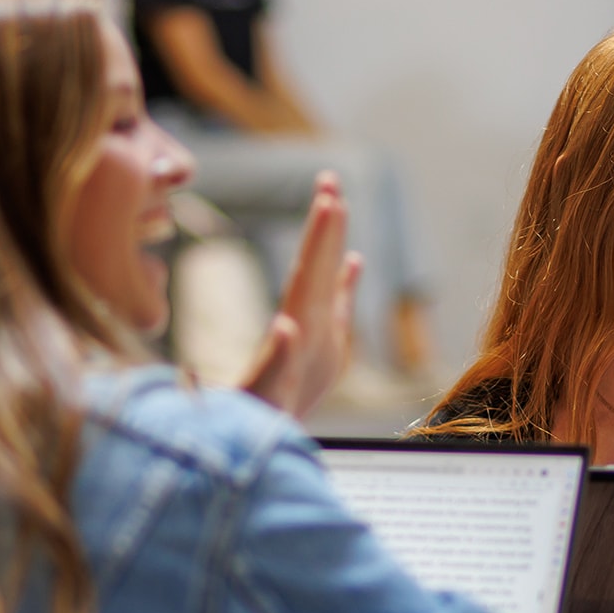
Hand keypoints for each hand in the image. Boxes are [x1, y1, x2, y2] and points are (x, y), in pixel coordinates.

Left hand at [241, 173, 362, 418]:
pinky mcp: (323, 348)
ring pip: (324, 275)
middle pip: (315, 261)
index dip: (321, 236)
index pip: (308, 270)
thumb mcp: (268, 391)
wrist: (259, 432)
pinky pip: (338, 306)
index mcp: (294, 323)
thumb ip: (280, 360)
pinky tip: (355, 261)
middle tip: (330, 180)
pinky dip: (347, 282)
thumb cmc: (259, 416)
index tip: (330, 199)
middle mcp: (303, 319)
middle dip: (325, 222)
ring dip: (332, 241)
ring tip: (337, 203)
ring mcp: (313, 330)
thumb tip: (287, 326)